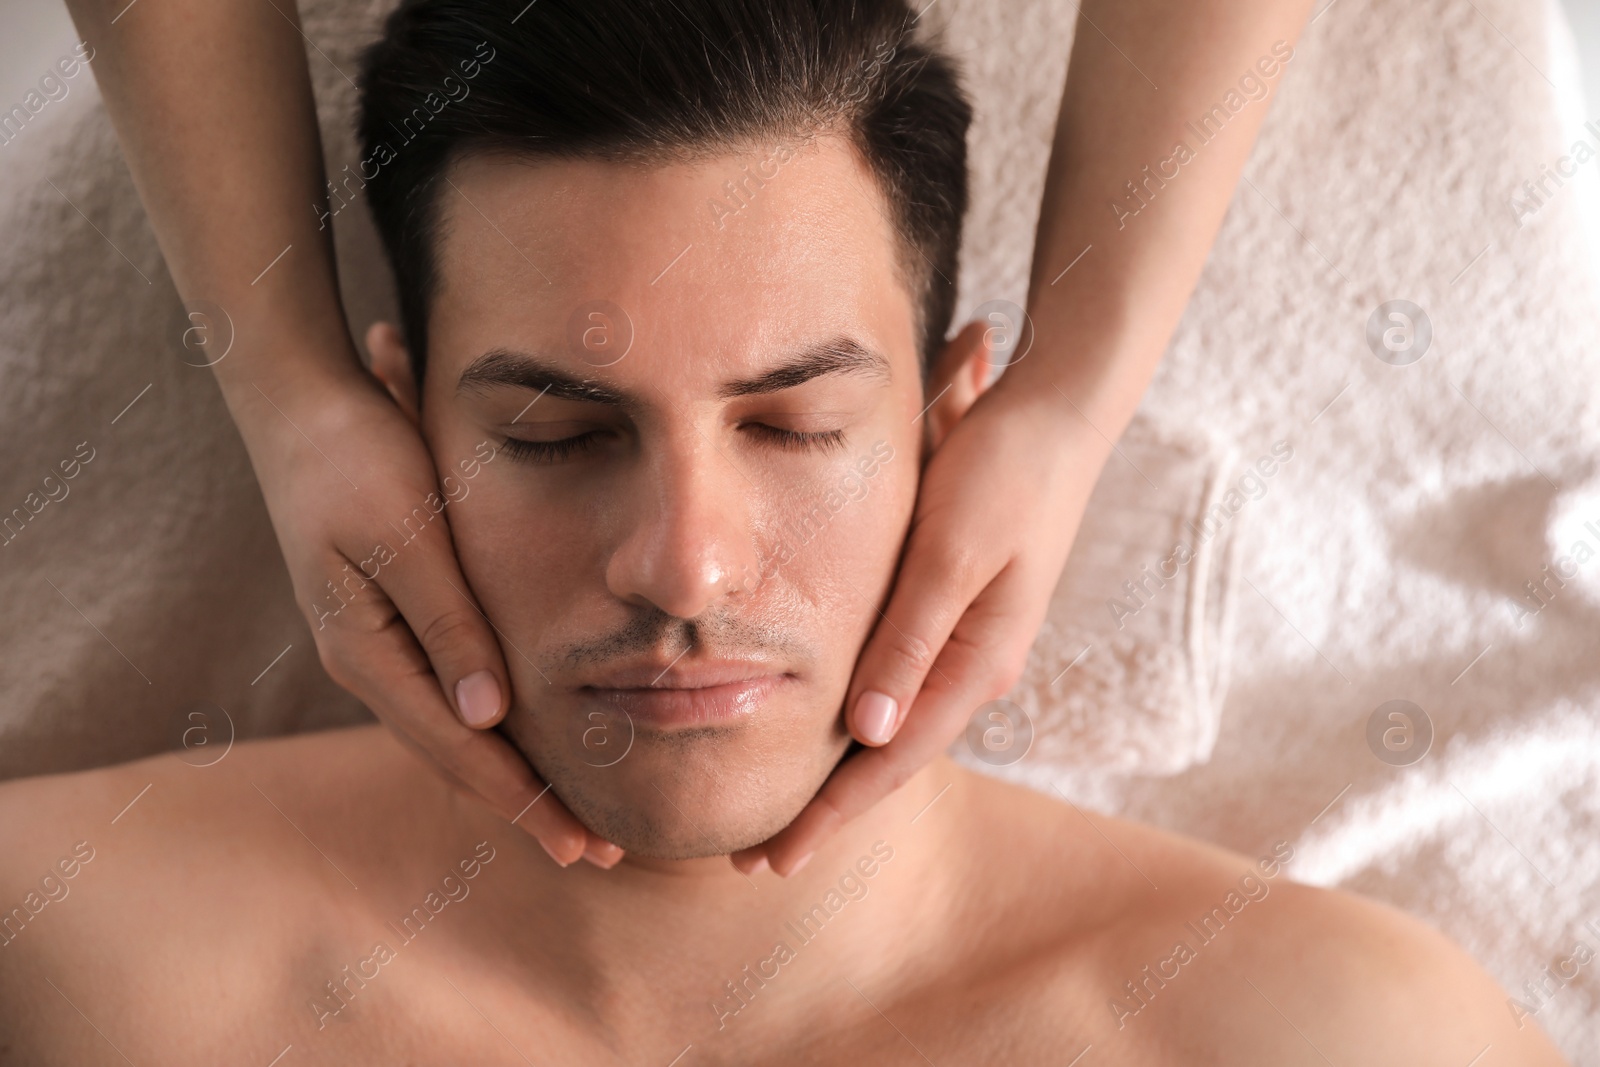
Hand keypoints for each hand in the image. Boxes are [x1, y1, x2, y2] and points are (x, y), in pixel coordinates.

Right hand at [239, 363, 621, 868]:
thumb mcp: (409, 539)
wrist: (301, 408)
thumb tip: (488, 716)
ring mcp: (378, 647)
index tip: (578, 841)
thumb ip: (449, 626)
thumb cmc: (357, 461)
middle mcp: (369, 664)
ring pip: (455, 733)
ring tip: (573, 813)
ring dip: (514, 774)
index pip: (459, 749)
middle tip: (595, 852)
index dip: (522, 799)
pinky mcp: (394, 622)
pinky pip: (450, 696)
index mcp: (367, 654)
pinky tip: (529, 746)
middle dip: (526, 805)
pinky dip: (495, 731)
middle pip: (457, 756)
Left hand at [732, 375, 1110, 874]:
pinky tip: (825, 739)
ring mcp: (968, 644)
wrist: (1058, 416)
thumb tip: (870, 732)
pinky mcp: (954, 614)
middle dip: (827, 811)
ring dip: (838, 774)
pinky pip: (899, 688)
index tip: (774, 857)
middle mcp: (975, 667)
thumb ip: (910, 640)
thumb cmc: (1003, 474)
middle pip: (891, 758)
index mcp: (978, 663)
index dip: (831, 814)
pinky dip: (857, 725)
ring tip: (781, 813)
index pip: (892, 761)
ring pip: (894, 728)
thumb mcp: (951, 553)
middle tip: (756, 858)